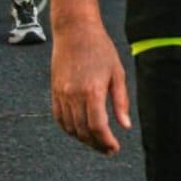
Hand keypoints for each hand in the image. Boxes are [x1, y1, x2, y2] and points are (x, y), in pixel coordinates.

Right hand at [51, 21, 131, 154]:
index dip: (106, 141)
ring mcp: (61, 94)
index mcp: (92, 91)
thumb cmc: (100, 49)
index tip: (114, 148)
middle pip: (83, 131)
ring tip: (97, 141)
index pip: (98, 126)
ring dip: (83, 139)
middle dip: (96, 144)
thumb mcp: (117, 73)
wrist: (75, 30)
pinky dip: (69, 129)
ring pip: (70, 127)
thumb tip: (125, 126)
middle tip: (108, 149)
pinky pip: (59, 118)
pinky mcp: (54, 91)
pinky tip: (80, 130)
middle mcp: (74, 95)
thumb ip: (120, 101)